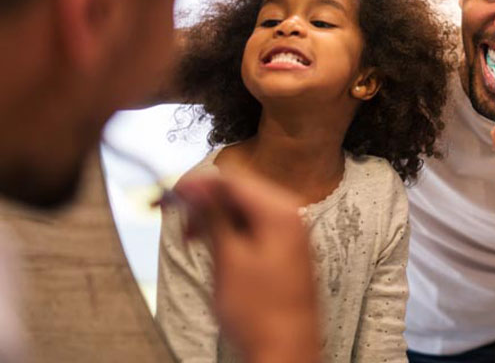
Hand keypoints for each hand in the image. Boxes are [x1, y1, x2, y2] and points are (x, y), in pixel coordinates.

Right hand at [171, 168, 319, 362]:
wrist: (286, 350)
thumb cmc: (260, 312)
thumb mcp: (228, 259)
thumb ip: (213, 216)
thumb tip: (194, 187)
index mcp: (281, 212)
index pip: (233, 180)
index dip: (197, 185)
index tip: (169, 194)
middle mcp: (292, 216)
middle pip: (240, 191)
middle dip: (205, 202)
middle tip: (177, 219)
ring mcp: (292, 233)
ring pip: (245, 210)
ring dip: (215, 217)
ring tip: (191, 238)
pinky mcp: (286, 250)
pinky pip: (255, 227)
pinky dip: (231, 232)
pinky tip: (213, 246)